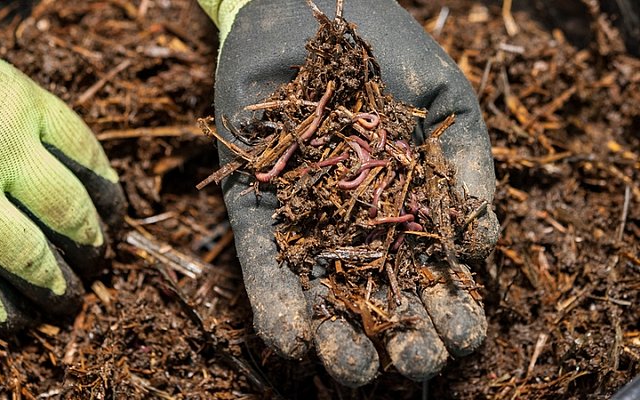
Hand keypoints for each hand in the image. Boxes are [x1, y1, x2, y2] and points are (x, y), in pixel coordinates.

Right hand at [0, 0, 125, 332]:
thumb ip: (11, 108)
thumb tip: (38, 147)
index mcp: (21, 104)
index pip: (86, 153)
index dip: (107, 189)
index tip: (115, 209)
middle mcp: (3, 154)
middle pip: (69, 211)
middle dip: (90, 242)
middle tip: (98, 258)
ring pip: (30, 257)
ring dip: (54, 284)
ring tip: (67, 298)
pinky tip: (10, 320)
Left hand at [198, 0, 498, 386]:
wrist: (303, 8)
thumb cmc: (384, 49)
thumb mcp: (444, 100)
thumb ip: (469, 164)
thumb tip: (484, 244)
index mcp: (410, 209)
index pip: (434, 276)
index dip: (450, 311)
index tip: (463, 334)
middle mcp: (358, 225)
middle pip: (382, 300)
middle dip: (402, 339)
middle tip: (416, 360)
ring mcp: (305, 220)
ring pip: (323, 296)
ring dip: (339, 339)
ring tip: (354, 365)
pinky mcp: (254, 209)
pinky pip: (263, 264)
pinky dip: (275, 302)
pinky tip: (292, 337)